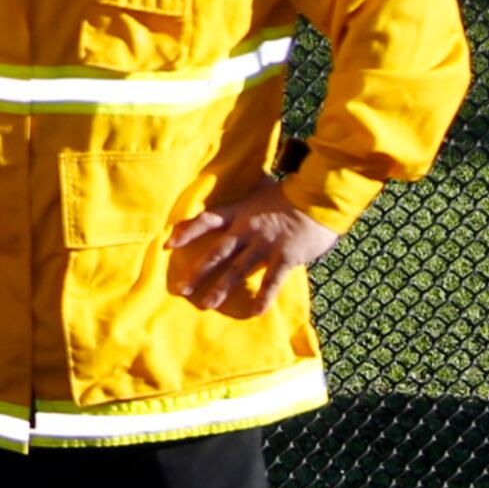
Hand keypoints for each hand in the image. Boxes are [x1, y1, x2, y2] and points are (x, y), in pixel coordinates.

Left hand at [166, 186, 339, 318]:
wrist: (320, 198)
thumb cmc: (292, 193)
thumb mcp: (263, 186)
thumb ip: (249, 189)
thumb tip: (244, 174)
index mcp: (239, 212)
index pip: (206, 221)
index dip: (186, 232)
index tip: (168, 244)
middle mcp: (247, 229)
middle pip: (216, 253)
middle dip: (198, 272)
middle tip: (181, 289)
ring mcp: (265, 244)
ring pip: (237, 270)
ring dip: (221, 288)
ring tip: (207, 304)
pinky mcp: (285, 257)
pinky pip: (271, 281)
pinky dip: (263, 298)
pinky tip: (254, 312)